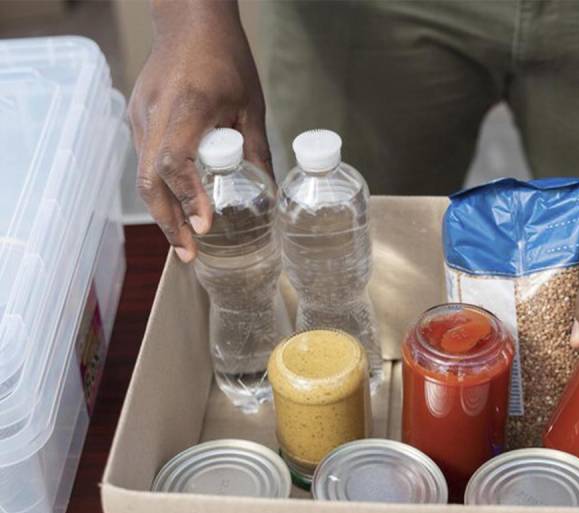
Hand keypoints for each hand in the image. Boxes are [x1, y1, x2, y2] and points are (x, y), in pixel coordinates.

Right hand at [129, 4, 269, 261]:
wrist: (189, 21)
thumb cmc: (225, 57)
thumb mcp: (251, 105)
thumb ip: (257, 151)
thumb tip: (270, 194)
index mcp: (188, 106)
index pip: (177, 161)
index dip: (189, 197)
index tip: (205, 225)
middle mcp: (157, 114)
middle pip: (151, 180)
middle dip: (169, 222)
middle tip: (189, 254)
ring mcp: (141, 116)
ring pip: (144, 175)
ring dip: (162, 211)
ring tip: (184, 242)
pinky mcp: (138, 118)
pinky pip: (145, 161)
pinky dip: (160, 189)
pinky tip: (177, 208)